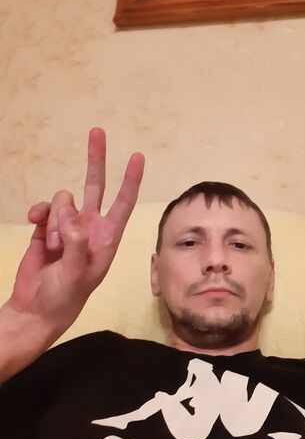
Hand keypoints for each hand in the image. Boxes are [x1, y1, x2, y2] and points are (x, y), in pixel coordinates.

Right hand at [7, 127, 144, 332]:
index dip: (131, 180)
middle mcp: (90, 226)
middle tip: (98, 131)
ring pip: (63, 200)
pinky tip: (34, 223)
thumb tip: (70, 214)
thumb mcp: (77, 273)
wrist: (36, 307)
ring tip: (52, 248)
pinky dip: (39, 213)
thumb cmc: (65, 295)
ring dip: (54, 221)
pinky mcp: (46, 226)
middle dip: (96, 159)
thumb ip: (76, 242)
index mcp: (107, 237)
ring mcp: (67, 225)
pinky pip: (44, 207)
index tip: (138, 157)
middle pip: (95, 185)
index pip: (123, 203)